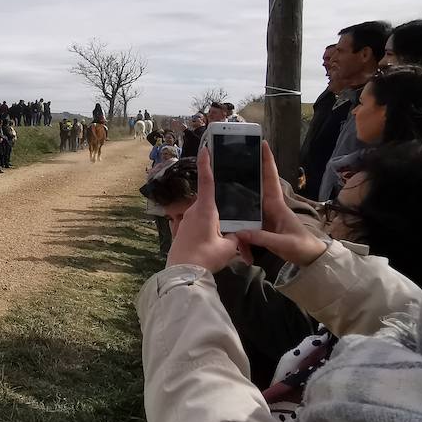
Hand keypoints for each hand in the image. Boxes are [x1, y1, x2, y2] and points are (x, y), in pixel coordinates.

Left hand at [166, 150, 240, 271]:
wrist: (181, 272)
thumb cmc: (205, 257)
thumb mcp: (228, 248)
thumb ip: (236, 237)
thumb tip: (240, 234)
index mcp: (206, 209)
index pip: (206, 181)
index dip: (206, 164)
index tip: (205, 149)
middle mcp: (194, 210)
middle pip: (209, 198)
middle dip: (219, 199)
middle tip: (232, 200)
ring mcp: (186, 220)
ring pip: (204, 212)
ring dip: (214, 216)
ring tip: (225, 226)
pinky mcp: (182, 230)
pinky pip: (197, 222)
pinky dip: (206, 224)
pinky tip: (212, 235)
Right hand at [235, 142, 329, 266]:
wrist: (310, 259)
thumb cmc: (301, 247)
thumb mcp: (284, 243)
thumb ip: (262, 237)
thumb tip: (239, 232)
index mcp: (277, 206)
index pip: (271, 179)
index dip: (267, 162)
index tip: (262, 144)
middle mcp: (269, 207)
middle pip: (257, 185)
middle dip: (248, 170)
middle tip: (233, 156)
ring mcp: (265, 216)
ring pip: (248, 201)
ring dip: (238, 192)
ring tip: (223, 181)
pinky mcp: (261, 226)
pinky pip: (246, 217)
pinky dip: (237, 216)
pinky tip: (225, 214)